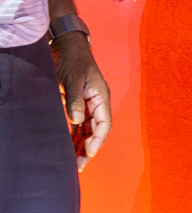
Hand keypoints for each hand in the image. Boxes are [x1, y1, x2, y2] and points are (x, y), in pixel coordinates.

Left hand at [51, 32, 111, 169]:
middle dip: (89, 148)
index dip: (98, 139)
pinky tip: (69, 148)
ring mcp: (87, 104)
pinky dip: (75, 137)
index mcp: (101, 96)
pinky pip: (79, 125)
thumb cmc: (72, 60)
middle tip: (79, 166)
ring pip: (87, 130)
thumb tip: (77, 121)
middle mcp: (96, 103)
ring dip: (82, 145)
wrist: (66, 47)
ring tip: (74, 163)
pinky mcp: (77, 104)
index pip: (104, 123)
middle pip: (96, 130)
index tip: (89, 152)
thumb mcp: (73, 79)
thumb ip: (76, 100)